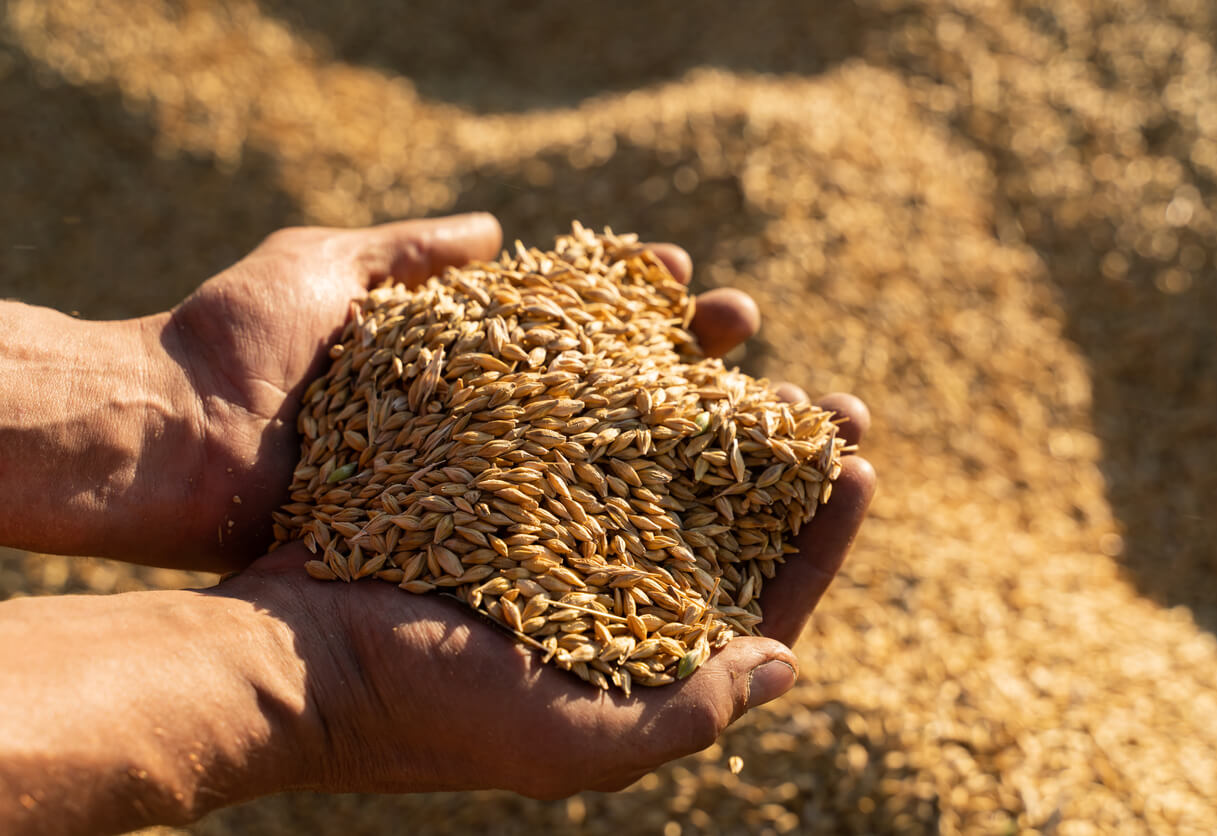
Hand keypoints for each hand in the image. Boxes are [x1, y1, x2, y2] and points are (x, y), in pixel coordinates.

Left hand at [154, 215, 788, 571]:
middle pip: (608, 388)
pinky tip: (692, 517)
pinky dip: (622, 521)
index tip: (691, 280)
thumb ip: (411, 251)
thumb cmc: (233, 344)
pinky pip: (550, 531)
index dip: (639, 300)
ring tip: (761, 424)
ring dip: (684, 445)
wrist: (161, 444)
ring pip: (599, 461)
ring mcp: (473, 484)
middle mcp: (481, 422)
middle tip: (755, 342)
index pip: (575, 318)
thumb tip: (499, 230)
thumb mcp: (323, 267)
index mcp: (461, 355)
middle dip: (688, 363)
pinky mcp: (454, 541)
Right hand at [217, 300, 873, 797]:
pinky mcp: (496, 471)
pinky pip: (573, 412)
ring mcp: (554, 520)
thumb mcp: (567, 742)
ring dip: (707, 391)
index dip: (820, 537)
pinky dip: (612, 366)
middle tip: (833, 399)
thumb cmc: (428, 713)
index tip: (861, 467)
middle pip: (723, 512)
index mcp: (640, 651)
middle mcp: (609, 581)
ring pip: (656, 447)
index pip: (761, 596)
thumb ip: (684, 714)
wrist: (292, 655)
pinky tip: (644, 320)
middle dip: (782, 454)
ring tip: (742, 326)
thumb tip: (789, 664)